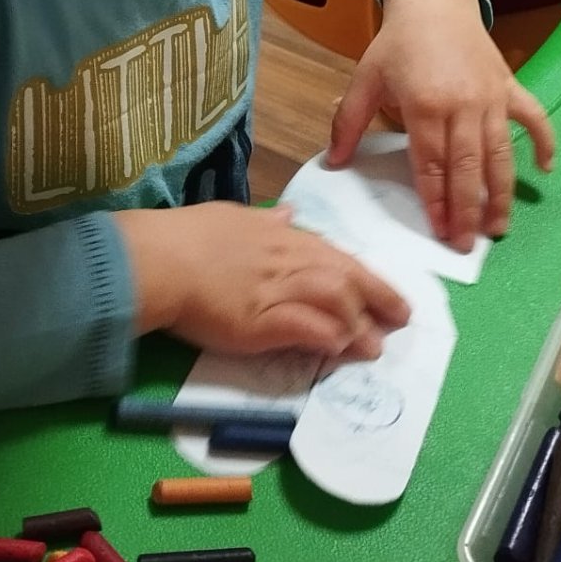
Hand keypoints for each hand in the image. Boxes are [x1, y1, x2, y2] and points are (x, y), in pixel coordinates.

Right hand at [114, 204, 410, 361]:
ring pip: (334, 301)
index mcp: (281, 237)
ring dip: (358, 324)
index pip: (335, 256)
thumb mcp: (233, 216)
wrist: (158, 258)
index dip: (366, 276)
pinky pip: (304, 327)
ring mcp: (274, 290)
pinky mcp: (259, 321)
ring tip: (374, 346)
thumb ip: (266, 220)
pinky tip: (339, 347)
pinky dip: (326, 336)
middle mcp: (286, 260)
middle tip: (402, 319)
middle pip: (346, 277)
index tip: (386, 293)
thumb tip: (290, 214)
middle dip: (379, 298)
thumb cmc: (188, 236)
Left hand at [328, 0, 554, 252]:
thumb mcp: (365, 78)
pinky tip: (546, 170)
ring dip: (501, 193)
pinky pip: (534, 117)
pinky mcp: (510, 87)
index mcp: (425, 104)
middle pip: (467, 167)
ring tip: (500, 227)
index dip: (435, 201)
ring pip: (500, 153)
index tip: (439, 232)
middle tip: (468, 244)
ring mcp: (491, 97)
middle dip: (468, 210)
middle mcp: (463, 105)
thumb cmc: (397, 44)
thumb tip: (332, 163)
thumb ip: (349, 122)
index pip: (431, 164)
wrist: (434, 1)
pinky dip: (544, 142)